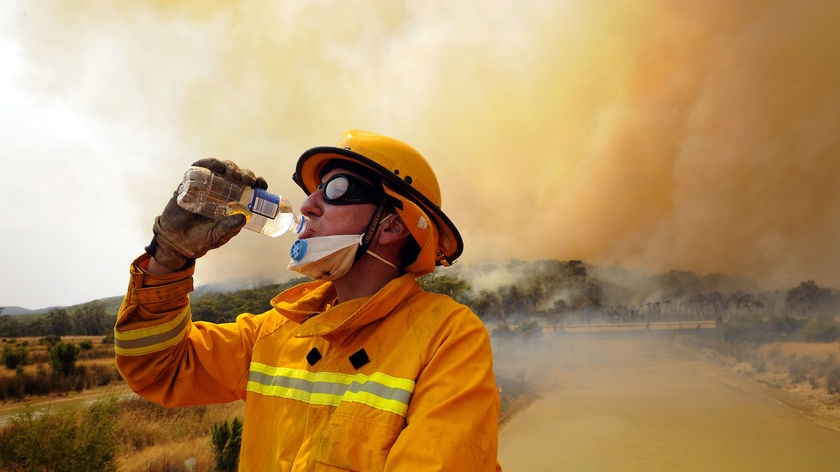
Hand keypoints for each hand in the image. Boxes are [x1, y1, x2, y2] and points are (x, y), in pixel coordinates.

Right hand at [145, 158, 268, 270]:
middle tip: (248, 180)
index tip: (262, 184)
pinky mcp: (190, 183)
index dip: (257, 183)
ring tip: (234, 173)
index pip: (249, 188)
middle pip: (237, 176)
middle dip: (245, 174)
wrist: (176, 242)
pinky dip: (208, 163)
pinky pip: (199, 168)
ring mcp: (206, 186)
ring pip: (221, 169)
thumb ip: (228, 228)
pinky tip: (216, 166)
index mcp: (232, 203)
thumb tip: (243, 218)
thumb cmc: (200, 240)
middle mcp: (221, 191)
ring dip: (230, 167)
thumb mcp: (217, 236)